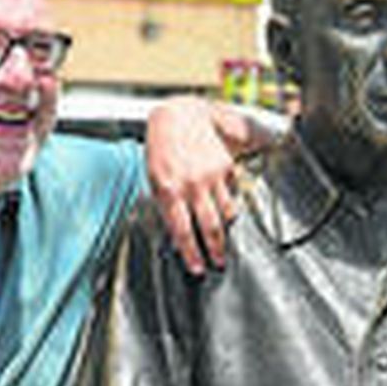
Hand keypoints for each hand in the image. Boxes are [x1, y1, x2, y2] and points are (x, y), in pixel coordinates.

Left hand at [145, 96, 243, 274]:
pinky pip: (232, 193)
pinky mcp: (226, 166)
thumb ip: (167, 207)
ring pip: (226, 213)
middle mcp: (192, 185)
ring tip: (224, 241)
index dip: (191, 253)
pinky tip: (226, 209)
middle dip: (216, 249)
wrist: (179, 116)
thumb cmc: (162, 150)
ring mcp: (211, 175)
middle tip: (219, 263)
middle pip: (209, 227)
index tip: (198, 268)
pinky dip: (229, 204)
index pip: (182, 231)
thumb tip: (179, 236)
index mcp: (169, 189)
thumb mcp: (154, 179)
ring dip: (225, 230)